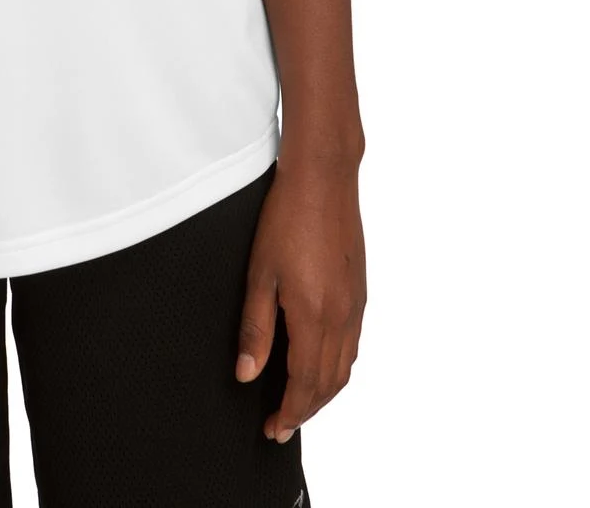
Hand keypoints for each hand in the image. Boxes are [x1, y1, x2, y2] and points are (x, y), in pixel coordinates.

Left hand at [234, 154, 366, 440]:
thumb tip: (246, 374)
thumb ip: (255, 329)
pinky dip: (338, 366)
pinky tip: (321, 361)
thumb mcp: (259, 275)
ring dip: (324, 391)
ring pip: (346, 367)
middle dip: (307, 410)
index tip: (273, 429)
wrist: (323, 178)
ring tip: (299, 400)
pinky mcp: (359, 290)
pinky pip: (353, 343)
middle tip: (282, 423)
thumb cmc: (286, 219)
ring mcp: (355, 304)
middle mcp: (342, 317)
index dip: (290, 413)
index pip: (306, 385)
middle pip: (330, 383)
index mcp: (315, 317)